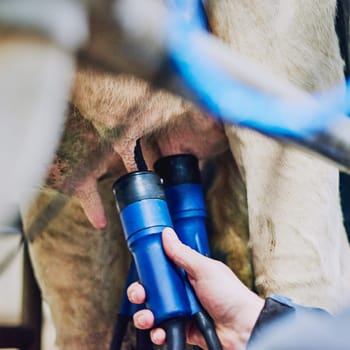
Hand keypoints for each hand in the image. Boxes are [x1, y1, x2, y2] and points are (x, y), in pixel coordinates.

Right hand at [127, 228, 263, 348]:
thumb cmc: (231, 295)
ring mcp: (181, 311)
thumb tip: (167, 234)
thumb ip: (183, 254)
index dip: (149, 272)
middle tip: (140, 295)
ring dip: (145, 316)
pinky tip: (159, 331)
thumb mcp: (205, 269)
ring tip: (148, 318)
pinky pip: (162, 331)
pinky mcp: (182, 329)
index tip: (141, 273)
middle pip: (152, 291)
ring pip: (153, 312)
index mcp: (187, 273)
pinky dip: (157, 333)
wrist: (244, 328)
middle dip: (141, 294)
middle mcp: (182, 291)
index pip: (161, 269)